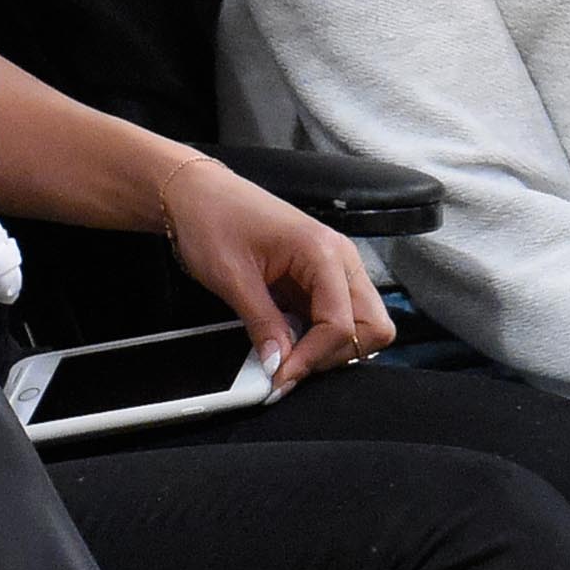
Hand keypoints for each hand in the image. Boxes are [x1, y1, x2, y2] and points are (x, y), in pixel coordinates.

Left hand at [162, 158, 393, 396]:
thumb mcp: (232, 278)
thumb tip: (279, 367)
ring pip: (361, 325)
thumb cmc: (212, 219)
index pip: (342, 324)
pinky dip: (318, 336)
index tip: (280, 376)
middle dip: (335, 355)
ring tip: (287, 350)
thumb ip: (263, 325)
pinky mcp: (320, 277)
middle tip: (292, 364)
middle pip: (372, 327)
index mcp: (322, 251)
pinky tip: (286, 336)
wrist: (196, 193)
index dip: (312, 358)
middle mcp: (340, 258)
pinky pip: (337, 316)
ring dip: (330, 347)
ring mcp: (334, 267)